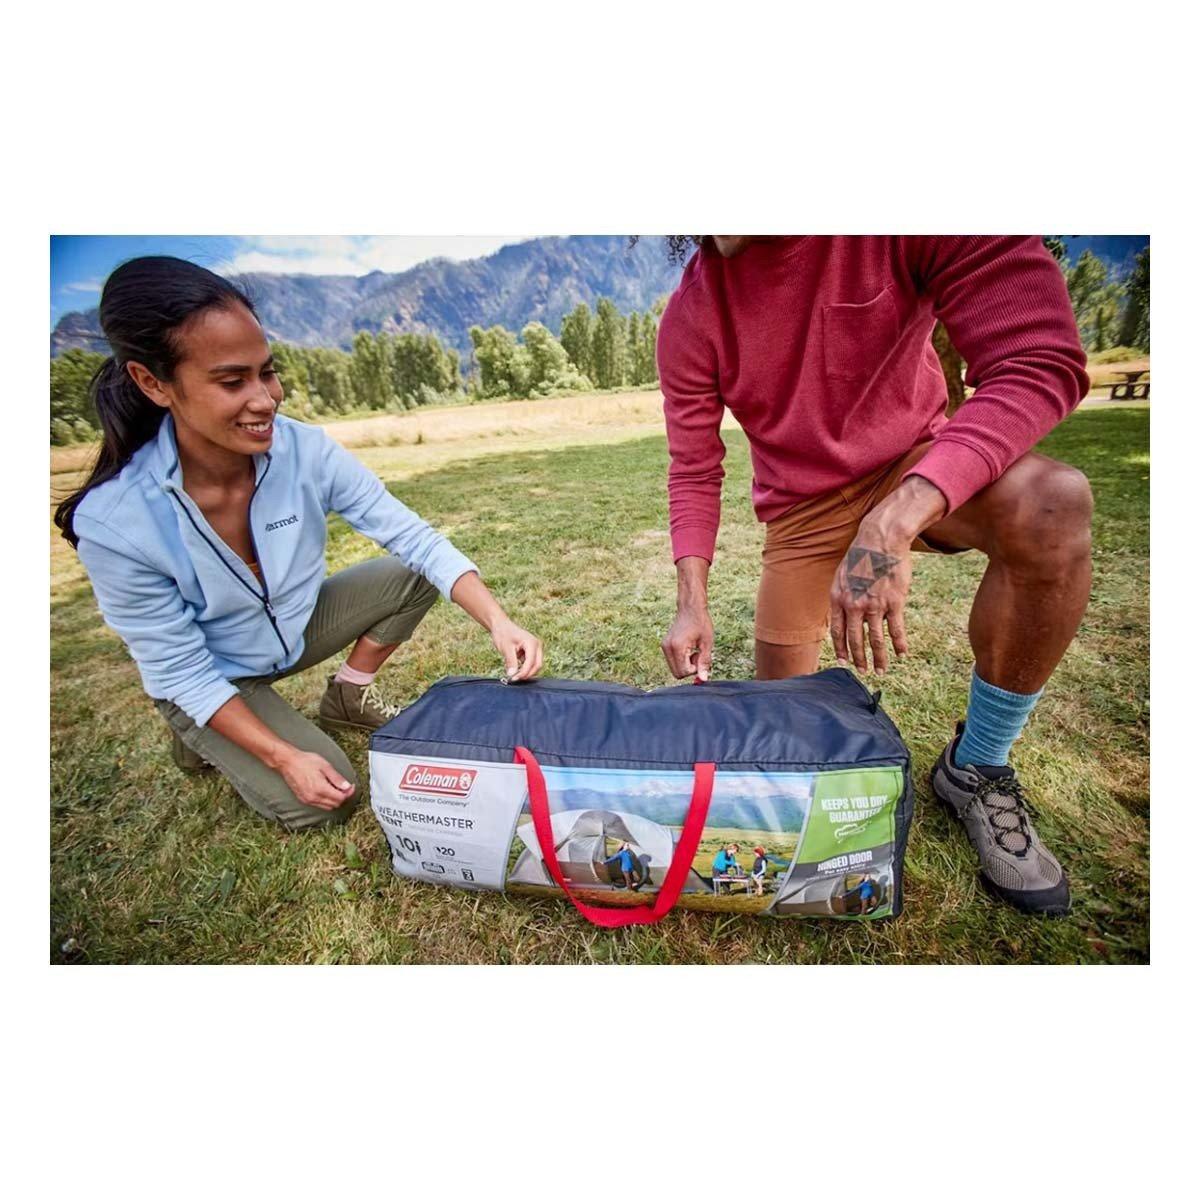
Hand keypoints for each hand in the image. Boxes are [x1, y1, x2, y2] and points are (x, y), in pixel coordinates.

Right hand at [277, 749, 356, 809]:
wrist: (288, 762)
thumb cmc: (306, 761)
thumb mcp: (325, 766)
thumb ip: (337, 778)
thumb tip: (347, 787)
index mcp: (320, 789)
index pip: (340, 798)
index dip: (349, 793)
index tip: (352, 786)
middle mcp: (314, 798)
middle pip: (335, 804)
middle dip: (343, 797)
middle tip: (346, 787)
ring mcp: (307, 800)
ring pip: (327, 807)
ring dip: (334, 800)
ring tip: (336, 788)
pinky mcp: (303, 800)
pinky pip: (319, 805)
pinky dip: (326, 801)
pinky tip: (326, 790)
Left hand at [491, 618, 542, 680]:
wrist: (501, 626)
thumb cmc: (503, 633)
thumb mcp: (506, 648)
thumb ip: (510, 661)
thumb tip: (512, 674)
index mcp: (532, 643)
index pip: (531, 662)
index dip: (523, 672)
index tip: (514, 679)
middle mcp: (537, 645)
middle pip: (537, 665)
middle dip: (527, 674)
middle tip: (514, 679)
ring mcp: (535, 648)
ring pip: (535, 665)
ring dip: (526, 672)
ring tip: (514, 675)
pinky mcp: (532, 652)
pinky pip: (531, 663)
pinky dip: (525, 668)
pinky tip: (515, 669)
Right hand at [661, 604, 714, 679]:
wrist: (691, 608)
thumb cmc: (700, 622)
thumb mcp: (707, 643)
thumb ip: (704, 662)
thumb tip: (703, 679)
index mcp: (677, 647)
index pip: (683, 672)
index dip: (694, 670)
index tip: (701, 658)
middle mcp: (667, 647)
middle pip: (677, 674)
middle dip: (689, 669)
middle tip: (697, 655)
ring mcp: (664, 646)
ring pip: (674, 669)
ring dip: (685, 665)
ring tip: (693, 651)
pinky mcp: (665, 645)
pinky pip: (672, 661)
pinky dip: (681, 660)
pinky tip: (688, 649)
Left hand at [829, 522, 912, 674]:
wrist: (880, 540)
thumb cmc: (861, 556)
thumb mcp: (841, 576)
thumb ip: (842, 597)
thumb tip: (844, 616)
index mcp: (838, 599)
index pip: (837, 632)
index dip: (841, 649)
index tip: (844, 662)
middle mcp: (854, 605)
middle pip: (856, 640)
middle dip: (859, 659)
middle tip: (863, 672)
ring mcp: (874, 605)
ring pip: (876, 640)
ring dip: (879, 658)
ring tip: (881, 670)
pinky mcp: (894, 602)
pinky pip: (896, 630)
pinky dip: (899, 645)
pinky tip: (902, 654)